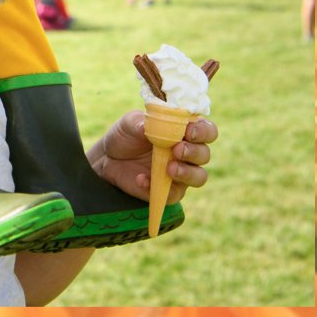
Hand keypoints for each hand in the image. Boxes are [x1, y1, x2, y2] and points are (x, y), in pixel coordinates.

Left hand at [89, 109, 216, 202]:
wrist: (109, 159)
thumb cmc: (126, 136)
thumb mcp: (129, 124)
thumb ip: (139, 122)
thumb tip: (147, 127)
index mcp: (183, 131)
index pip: (207, 130)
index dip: (203, 131)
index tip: (189, 131)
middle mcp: (187, 153)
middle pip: (205, 154)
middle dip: (194, 152)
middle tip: (177, 150)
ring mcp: (181, 173)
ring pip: (199, 177)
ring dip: (187, 172)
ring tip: (169, 169)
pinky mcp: (170, 192)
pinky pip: (174, 194)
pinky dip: (157, 186)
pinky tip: (142, 179)